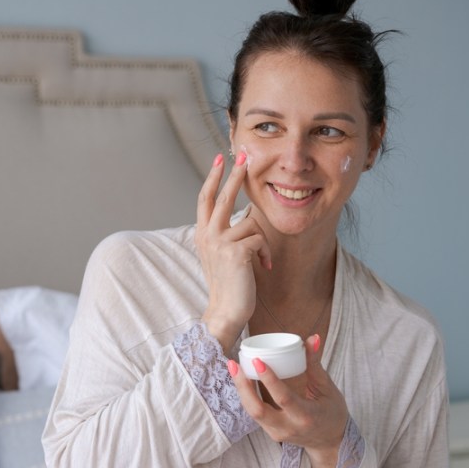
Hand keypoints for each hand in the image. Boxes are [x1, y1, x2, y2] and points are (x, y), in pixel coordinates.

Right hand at [196, 152, 271, 352]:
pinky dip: (266, 254)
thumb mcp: (222, 255)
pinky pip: (260, 239)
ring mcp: (220, 242)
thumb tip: (244, 218)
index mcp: (202, 234)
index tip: (219, 159)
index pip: (206, 199)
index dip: (213, 178)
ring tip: (260, 261)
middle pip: (224, 196)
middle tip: (243, 156)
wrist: (225, 312)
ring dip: (262, 243)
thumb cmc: (229, 285)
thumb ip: (226, 235)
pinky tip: (263, 267)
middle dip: (234, 175)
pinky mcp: (235, 251)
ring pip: (251, 223)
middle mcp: (207, 235)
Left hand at [228, 334, 347, 460]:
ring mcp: (278, 433)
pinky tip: (242, 379)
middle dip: (243, 386)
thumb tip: (311, 338)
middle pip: (257, 410)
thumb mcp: (327, 388)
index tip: (257, 360)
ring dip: (241, 389)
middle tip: (234, 363)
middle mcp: (289, 427)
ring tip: (234, 367)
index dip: (269, 380)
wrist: (330, 441)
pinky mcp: (271, 433)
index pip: (283, 398)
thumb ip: (315, 364)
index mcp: (306, 416)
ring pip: (252, 412)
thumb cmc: (332, 412)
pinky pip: (254, 413)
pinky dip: (247, 396)